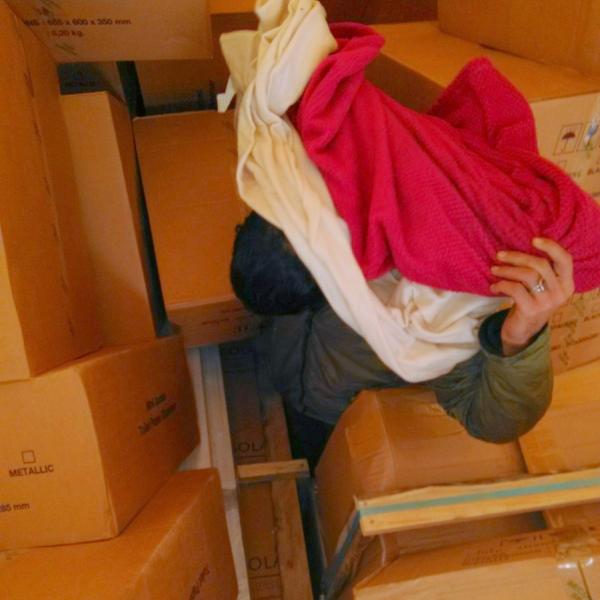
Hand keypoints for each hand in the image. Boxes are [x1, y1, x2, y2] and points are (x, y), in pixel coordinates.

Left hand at [490, 238, 574, 356]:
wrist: (523, 330)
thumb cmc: (530, 301)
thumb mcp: (541, 286)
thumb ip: (539, 270)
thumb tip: (518, 246)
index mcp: (566, 283)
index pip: (565, 260)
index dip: (551, 247)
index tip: (533, 239)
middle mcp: (560, 292)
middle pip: (540, 265)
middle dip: (517, 257)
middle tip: (500, 255)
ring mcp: (546, 302)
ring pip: (527, 275)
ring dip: (507, 270)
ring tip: (494, 269)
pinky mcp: (531, 310)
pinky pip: (515, 289)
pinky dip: (502, 285)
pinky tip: (494, 286)